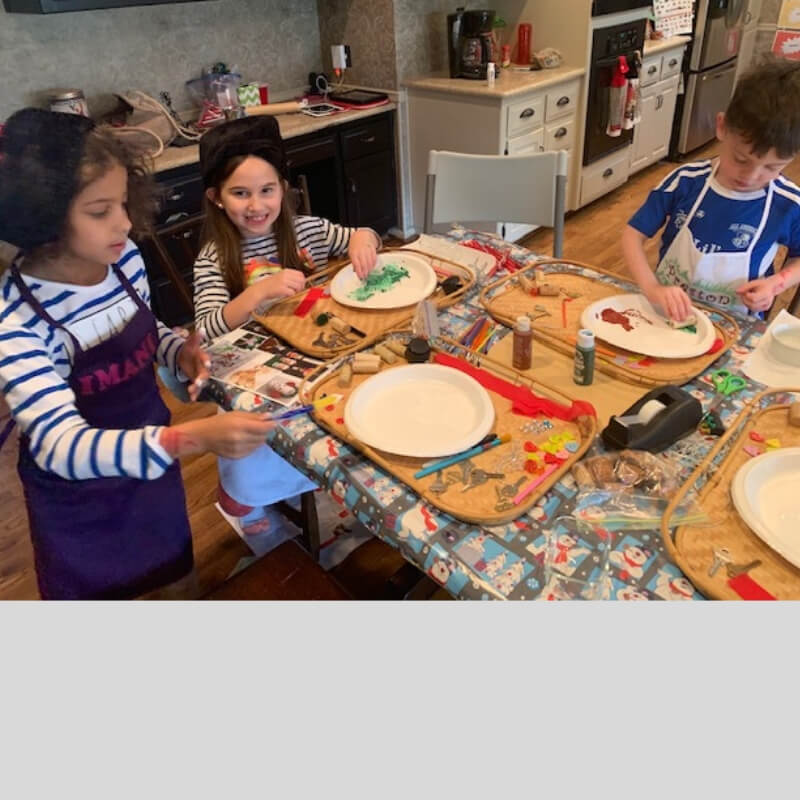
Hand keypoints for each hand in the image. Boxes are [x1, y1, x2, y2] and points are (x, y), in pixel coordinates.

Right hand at [161, 412, 275, 458]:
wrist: (203, 436)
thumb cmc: (219, 421)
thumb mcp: (236, 414)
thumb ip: (253, 417)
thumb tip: (269, 417)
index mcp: (240, 425)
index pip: (263, 428)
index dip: (271, 425)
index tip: (274, 422)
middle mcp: (240, 439)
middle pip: (263, 437)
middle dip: (264, 431)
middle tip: (259, 426)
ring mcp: (238, 449)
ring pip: (258, 445)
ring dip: (258, 439)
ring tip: (248, 433)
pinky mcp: (237, 456)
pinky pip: (251, 451)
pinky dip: (251, 445)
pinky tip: (243, 440)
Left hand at [177, 330, 210, 401]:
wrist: (184, 357)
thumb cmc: (188, 350)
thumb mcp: (190, 343)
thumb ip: (196, 338)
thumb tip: (201, 329)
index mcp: (202, 357)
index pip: (205, 359)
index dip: (206, 361)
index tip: (207, 364)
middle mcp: (203, 368)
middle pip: (205, 373)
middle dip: (202, 377)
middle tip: (198, 381)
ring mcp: (200, 375)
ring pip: (201, 382)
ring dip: (197, 387)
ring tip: (191, 390)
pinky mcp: (196, 382)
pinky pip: (196, 388)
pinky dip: (194, 393)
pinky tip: (192, 399)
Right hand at [258, 268, 306, 300]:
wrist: (261, 289)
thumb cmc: (271, 284)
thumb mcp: (281, 276)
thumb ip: (290, 277)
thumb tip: (302, 281)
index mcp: (286, 271)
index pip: (300, 274)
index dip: (302, 280)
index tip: (300, 285)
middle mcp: (285, 275)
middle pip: (301, 280)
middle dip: (301, 287)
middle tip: (297, 290)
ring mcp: (283, 281)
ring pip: (298, 286)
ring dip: (296, 291)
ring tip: (291, 292)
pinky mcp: (282, 289)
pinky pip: (292, 292)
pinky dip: (291, 295)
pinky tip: (286, 294)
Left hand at [348, 231, 378, 279]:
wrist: (361, 235)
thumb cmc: (355, 246)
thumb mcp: (352, 253)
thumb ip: (354, 262)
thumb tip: (355, 271)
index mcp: (354, 253)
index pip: (356, 264)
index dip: (359, 271)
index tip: (361, 277)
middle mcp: (360, 251)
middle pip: (364, 264)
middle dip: (365, 272)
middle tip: (365, 277)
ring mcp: (367, 249)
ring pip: (370, 261)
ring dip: (370, 269)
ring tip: (369, 272)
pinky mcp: (372, 248)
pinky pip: (374, 257)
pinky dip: (373, 263)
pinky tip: (372, 267)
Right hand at [644, 284, 692, 321]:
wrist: (651, 288)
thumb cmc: (663, 294)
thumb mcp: (673, 296)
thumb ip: (678, 302)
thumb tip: (684, 313)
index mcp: (679, 290)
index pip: (686, 299)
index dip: (688, 308)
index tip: (689, 315)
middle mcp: (674, 290)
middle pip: (680, 303)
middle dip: (682, 312)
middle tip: (683, 319)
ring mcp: (667, 293)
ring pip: (674, 305)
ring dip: (676, 313)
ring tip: (677, 319)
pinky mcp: (661, 296)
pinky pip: (666, 306)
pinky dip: (668, 312)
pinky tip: (669, 317)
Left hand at [736, 277, 776, 313]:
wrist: (772, 287)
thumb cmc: (763, 284)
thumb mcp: (754, 283)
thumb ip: (745, 287)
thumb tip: (737, 291)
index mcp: (765, 293)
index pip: (753, 299)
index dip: (746, 296)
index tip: (745, 292)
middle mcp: (767, 301)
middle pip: (752, 304)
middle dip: (745, 300)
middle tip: (744, 295)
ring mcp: (766, 306)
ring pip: (752, 308)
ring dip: (747, 303)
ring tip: (748, 297)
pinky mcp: (764, 308)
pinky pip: (754, 310)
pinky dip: (750, 306)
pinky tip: (750, 301)